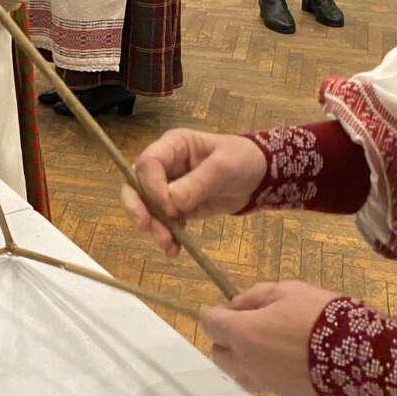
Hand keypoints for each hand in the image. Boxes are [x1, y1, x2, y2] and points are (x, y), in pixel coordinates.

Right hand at [119, 130, 265, 254]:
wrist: (261, 177)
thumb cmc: (242, 160)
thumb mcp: (223, 167)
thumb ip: (197, 183)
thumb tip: (171, 202)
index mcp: (173, 146)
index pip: (148, 163)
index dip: (151, 185)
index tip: (168, 206)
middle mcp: (165, 166)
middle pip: (135, 184)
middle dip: (137, 207)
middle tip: (145, 226)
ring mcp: (168, 187)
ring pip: (146, 207)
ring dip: (152, 227)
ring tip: (167, 244)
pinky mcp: (177, 207)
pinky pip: (163, 222)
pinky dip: (165, 236)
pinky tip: (173, 249)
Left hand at [200, 281, 339, 395]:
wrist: (358, 355)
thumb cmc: (319, 315)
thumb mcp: (288, 291)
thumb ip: (255, 296)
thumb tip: (237, 305)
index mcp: (242, 333)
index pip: (209, 324)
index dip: (217, 313)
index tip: (233, 308)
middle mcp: (246, 362)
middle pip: (218, 352)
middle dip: (226, 338)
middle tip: (249, 324)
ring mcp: (263, 382)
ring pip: (236, 372)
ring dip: (241, 357)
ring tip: (267, 343)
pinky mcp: (282, 394)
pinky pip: (260, 382)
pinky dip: (261, 370)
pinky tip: (283, 358)